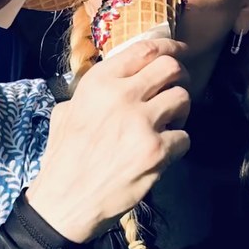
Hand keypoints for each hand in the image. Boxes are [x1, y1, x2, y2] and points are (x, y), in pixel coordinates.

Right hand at [26, 38, 190, 241]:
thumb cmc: (64, 157)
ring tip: (167, 124)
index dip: (169, 47)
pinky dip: (177, 144)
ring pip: (184, 98)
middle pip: (171, 68)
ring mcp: (141, 122)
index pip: (144, 49)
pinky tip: (162, 152)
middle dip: (180, 77)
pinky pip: (185, 136)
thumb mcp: (67, 111)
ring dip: (181, 111)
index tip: (180, 50)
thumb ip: (93, 91)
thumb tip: (118, 79)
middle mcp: (121, 95)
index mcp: (98, 82)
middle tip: (177, 89)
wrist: (65, 201)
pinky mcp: (156, 150)